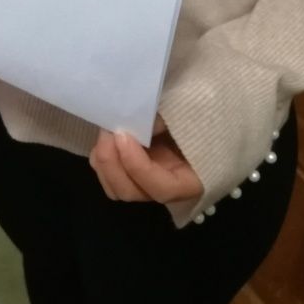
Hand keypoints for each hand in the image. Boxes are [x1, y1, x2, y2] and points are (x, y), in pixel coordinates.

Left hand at [88, 113, 203, 203]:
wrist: (200, 112)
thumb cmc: (201, 116)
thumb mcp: (190, 115)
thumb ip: (165, 121)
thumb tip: (136, 120)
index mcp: (192, 181)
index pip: (161, 188)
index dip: (138, 166)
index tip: (123, 136)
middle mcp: (165, 188)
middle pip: (130, 191)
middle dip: (112, 163)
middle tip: (108, 131)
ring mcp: (146, 182)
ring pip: (115, 187)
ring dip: (104, 161)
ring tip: (105, 131)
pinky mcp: (132, 171)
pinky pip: (110, 175)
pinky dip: (103, 158)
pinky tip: (107, 135)